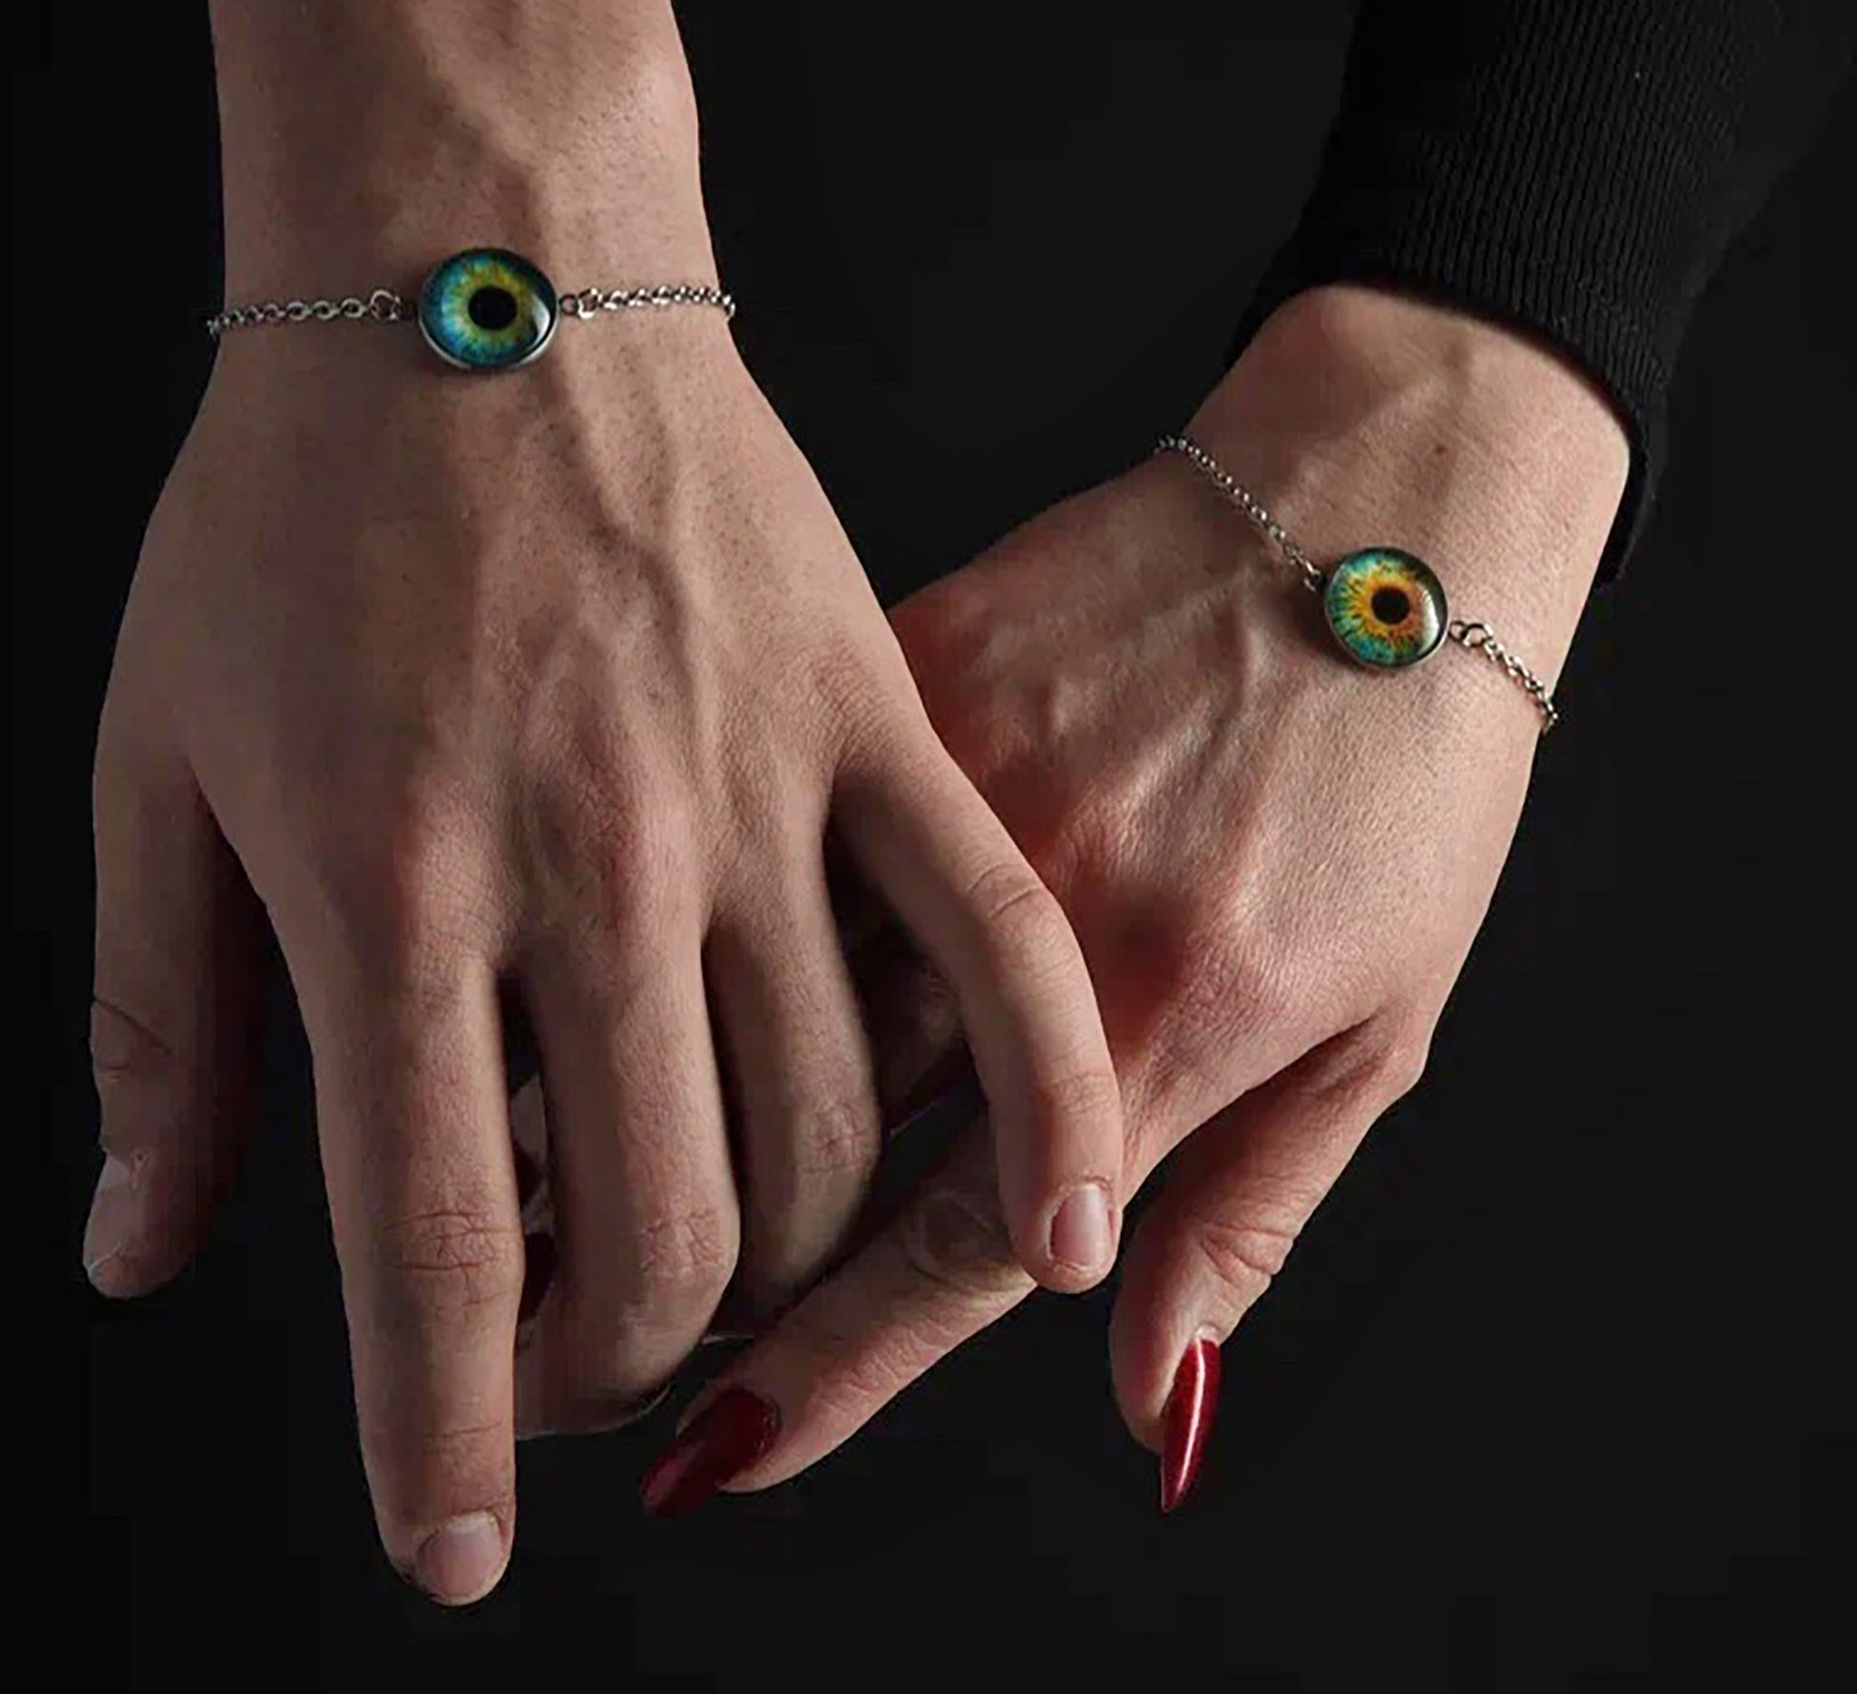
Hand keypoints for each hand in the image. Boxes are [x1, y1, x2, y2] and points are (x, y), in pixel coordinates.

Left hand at [84, 257, 1124, 1596]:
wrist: (477, 272)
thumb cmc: (302, 504)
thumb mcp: (156, 762)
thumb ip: (163, 1032)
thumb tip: (145, 1254)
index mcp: (390, 887)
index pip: (429, 1249)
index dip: (439, 1438)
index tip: (453, 1546)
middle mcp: (590, 868)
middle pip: (663, 1229)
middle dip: (611, 1362)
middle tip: (569, 1364)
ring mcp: (755, 793)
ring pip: (829, 1130)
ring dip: (784, 1260)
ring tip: (726, 1262)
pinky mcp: (874, 722)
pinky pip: (996, 944)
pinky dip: (1044, 1107)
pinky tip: (1063, 1226)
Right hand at [640, 283, 1630, 1512]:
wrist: (1388, 512)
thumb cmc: (1407, 780)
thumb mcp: (1379, 1028)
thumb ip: (1244, 1223)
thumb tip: (1152, 1405)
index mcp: (1169, 1017)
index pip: (955, 1240)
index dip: (829, 1367)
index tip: (718, 1448)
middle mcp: (1045, 909)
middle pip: (828, 1114)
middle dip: (702, 1236)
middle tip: (588, 1318)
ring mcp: (969, 772)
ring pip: (767, 955)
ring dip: (656, 1066)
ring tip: (553, 1151)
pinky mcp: (919, 656)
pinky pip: (792, 802)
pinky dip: (708, 882)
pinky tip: (624, 932)